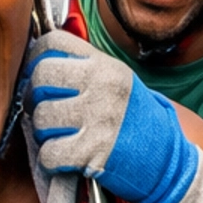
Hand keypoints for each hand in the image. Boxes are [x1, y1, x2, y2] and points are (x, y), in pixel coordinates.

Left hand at [26, 30, 197, 202]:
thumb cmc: (136, 122)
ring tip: (60, 136)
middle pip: (41, 76)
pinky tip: (65, 157)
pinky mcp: (93, 152)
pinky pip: (49, 153)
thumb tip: (37, 66)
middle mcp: (103, 86)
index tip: (40, 78)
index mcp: (106, 66)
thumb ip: (84, 69)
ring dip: (43, 133)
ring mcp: (99, 118)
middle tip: (44, 110)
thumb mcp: (118, 82)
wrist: (167, 160)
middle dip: (34, 97)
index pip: (53, 42)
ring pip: (41, 117)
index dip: (37, 59)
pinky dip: (51, 160)